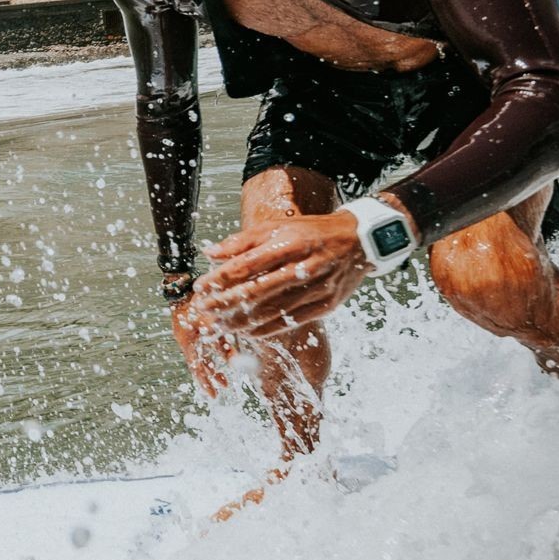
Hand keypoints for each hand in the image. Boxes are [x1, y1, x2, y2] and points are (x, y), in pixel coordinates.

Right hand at [168, 294, 236, 396]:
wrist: (181, 282)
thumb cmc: (197, 300)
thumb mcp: (211, 322)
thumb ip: (222, 341)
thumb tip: (235, 362)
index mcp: (187, 341)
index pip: (196, 367)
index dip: (205, 382)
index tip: (213, 395)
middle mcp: (186, 340)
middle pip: (199, 364)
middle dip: (211, 377)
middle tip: (223, 389)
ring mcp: (189, 334)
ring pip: (203, 355)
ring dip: (215, 367)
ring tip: (225, 381)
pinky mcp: (194, 327)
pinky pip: (205, 345)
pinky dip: (216, 352)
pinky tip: (227, 359)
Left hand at [193, 211, 370, 336]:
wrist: (359, 241)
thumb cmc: (310, 232)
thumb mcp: (277, 227)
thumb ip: (242, 241)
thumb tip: (209, 253)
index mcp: (289, 243)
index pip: (247, 265)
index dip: (220, 278)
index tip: (200, 286)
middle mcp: (304, 267)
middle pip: (256, 291)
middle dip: (225, 304)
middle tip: (203, 311)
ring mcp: (317, 289)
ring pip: (272, 311)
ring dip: (241, 321)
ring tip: (218, 325)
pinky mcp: (326, 306)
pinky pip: (290, 322)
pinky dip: (266, 330)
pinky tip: (246, 333)